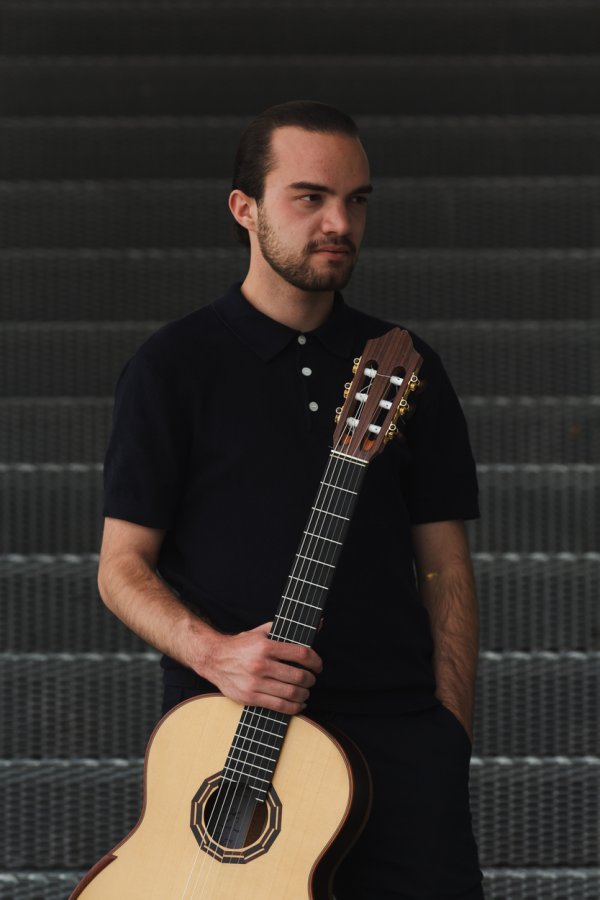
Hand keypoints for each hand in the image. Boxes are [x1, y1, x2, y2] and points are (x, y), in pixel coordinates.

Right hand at [200, 621, 322, 714]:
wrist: (214, 659)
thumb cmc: (242, 645)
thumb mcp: (262, 631)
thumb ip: (286, 629)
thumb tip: (316, 624)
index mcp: (265, 646)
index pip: (300, 654)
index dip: (315, 661)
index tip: (318, 665)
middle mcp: (260, 664)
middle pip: (298, 676)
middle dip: (311, 679)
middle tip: (312, 679)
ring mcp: (255, 682)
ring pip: (291, 693)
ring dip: (304, 694)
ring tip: (305, 691)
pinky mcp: (250, 697)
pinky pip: (279, 706)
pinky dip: (294, 707)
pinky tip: (298, 704)